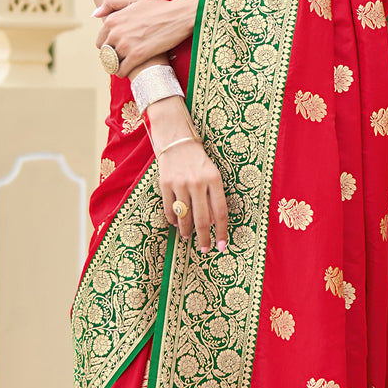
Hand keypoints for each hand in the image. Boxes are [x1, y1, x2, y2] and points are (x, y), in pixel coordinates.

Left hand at [94, 0, 197, 77]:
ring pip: (112, 63)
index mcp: (113, 19)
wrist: (178, 16)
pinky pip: (122, 71)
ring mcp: (126, 45)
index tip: (116, 49)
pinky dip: (123, 73)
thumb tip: (94, 15)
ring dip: (117, 67)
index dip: (107, 46)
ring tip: (125, 65)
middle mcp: (116, 32)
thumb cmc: (157, 8)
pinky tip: (128, 71)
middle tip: (122, 59)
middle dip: (112, 57)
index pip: (100, 41)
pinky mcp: (136, 56)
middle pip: (105, 53)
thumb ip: (111, 3)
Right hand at [149, 97, 227, 252]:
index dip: (221, 232)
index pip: (220, 212)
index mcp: (214, 179)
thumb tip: (212, 224)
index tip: (222, 246)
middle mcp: (198, 182)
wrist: (176, 138)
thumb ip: (213, 197)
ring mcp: (180, 183)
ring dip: (187, 231)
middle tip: (205, 249)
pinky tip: (176, 224)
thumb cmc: (197, 160)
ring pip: (184, 217)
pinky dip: (173, 221)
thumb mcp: (212, 175)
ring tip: (188, 237)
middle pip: (202, 220)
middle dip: (204, 239)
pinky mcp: (165, 184)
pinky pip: (170, 210)